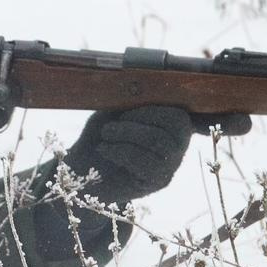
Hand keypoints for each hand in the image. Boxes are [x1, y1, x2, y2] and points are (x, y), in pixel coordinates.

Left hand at [61, 105, 195, 201]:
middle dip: (139, 119)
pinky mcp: (159, 181)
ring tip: (105, 135)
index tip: (125, 112)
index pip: (180, 113)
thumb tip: (141, 85)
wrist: (86, 168)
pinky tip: (104, 149)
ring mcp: (172, 163)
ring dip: (127, 134)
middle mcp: (178, 143)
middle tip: (110, 126)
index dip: (154, 108)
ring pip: (160, 141)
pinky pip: (148, 163)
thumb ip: (131, 97)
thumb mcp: (115, 109)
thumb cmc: (103, 134)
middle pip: (176, 124)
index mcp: (170, 121)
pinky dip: (121, 151)